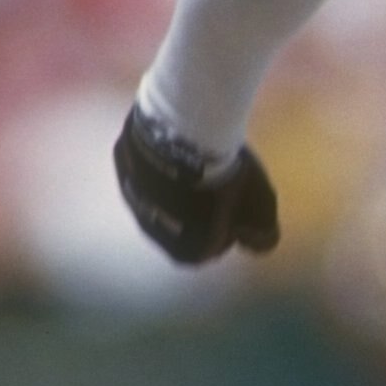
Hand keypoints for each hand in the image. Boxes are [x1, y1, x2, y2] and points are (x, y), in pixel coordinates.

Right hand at [113, 104, 279, 265]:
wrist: (184, 134)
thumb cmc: (226, 180)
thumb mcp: (261, 212)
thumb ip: (262, 236)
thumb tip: (255, 242)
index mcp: (186, 251)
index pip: (215, 245)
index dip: (232, 222)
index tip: (241, 199)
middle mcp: (153, 232)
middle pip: (186, 221)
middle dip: (203, 204)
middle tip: (223, 176)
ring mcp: (133, 197)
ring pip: (163, 194)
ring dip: (180, 182)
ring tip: (202, 157)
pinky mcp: (123, 164)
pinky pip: (148, 166)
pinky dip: (162, 158)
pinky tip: (180, 140)